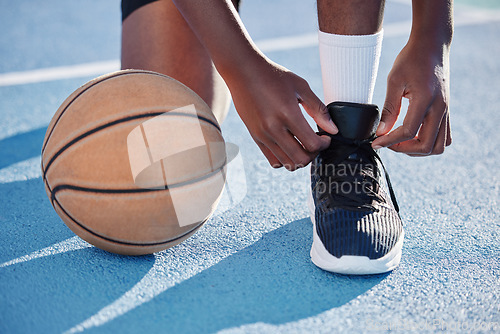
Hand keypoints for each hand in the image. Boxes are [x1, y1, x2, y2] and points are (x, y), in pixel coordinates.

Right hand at [228, 59, 337, 169]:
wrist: (243, 72)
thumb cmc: (273, 76)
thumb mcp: (301, 87)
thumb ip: (318, 109)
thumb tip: (333, 129)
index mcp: (288, 114)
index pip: (312, 144)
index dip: (324, 143)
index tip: (325, 136)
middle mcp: (273, 128)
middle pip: (301, 159)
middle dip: (314, 153)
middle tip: (315, 141)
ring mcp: (263, 135)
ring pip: (287, 163)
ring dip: (300, 157)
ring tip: (302, 144)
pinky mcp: (255, 137)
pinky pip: (273, 161)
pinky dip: (285, 159)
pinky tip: (289, 145)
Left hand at [372, 38, 451, 155]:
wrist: (432, 44)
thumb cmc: (411, 59)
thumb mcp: (394, 80)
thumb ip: (388, 108)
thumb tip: (381, 131)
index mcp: (426, 100)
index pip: (408, 132)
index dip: (389, 141)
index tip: (375, 142)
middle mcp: (440, 108)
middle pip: (426, 146)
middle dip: (404, 149)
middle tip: (388, 143)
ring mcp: (446, 110)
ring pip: (438, 146)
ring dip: (419, 149)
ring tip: (401, 141)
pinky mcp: (446, 110)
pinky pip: (444, 136)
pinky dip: (429, 142)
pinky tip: (413, 135)